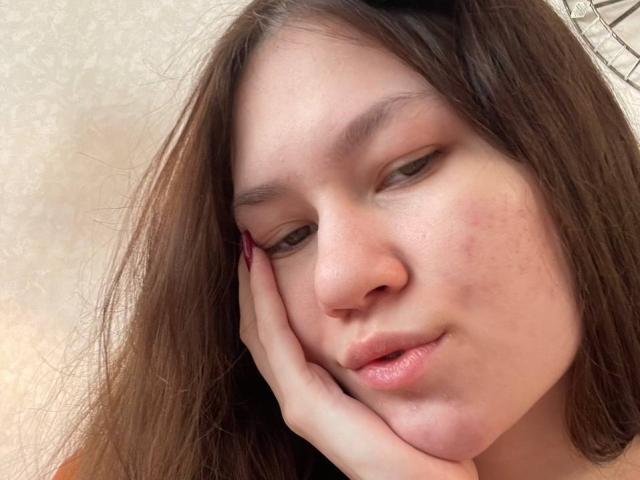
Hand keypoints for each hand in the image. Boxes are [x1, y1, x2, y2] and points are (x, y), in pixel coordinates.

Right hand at [237, 239, 477, 479]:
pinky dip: (264, 302)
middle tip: (245, 239)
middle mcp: (300, 396)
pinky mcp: (307, 408)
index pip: (278, 334)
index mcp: (317, 392)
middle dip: (251, 285)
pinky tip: (260, 269)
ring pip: (261, 332)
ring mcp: (300, 403)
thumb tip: (381, 322)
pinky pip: (277, 342)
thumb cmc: (424, 444)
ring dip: (251, 287)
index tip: (263, 250)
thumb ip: (377, 361)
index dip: (265, 293)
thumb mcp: (395, 388)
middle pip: (262, 329)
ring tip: (247, 247)